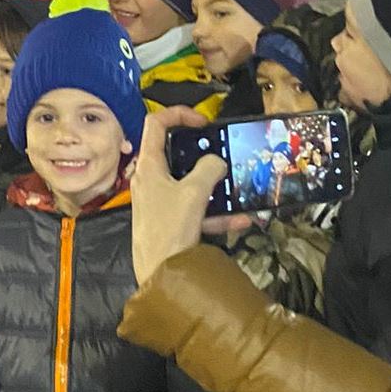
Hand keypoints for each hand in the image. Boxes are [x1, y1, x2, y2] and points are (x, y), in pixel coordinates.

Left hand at [131, 106, 227, 288]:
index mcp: (149, 166)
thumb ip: (208, 170)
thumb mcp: (193, 193)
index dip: (179, 115)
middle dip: (203, 154)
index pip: (156, 124)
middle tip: (222, 154)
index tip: (203, 123)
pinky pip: (196, 210)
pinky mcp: (170, 222)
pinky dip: (216, 213)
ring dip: (215, 186)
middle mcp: (151, 180)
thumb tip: (217, 162)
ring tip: (237, 186)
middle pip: (175, 154)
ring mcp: (160, 202)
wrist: (161, 276)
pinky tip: (241, 219)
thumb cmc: (169, 230)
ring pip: (189, 185)